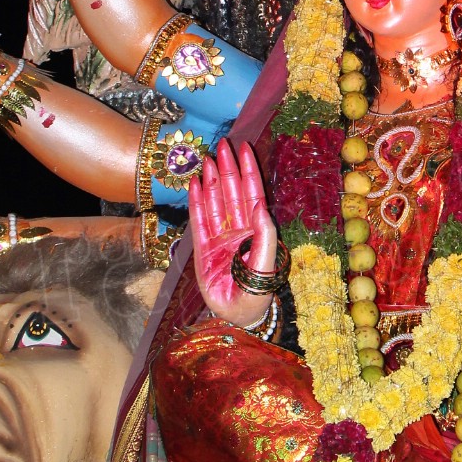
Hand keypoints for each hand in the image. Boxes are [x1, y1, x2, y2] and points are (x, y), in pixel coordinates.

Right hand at [188, 141, 279, 328]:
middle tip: (223, 145)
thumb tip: (259, 205)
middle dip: (228, 169)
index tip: (244, 148)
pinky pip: (199, 221)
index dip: (249, 171)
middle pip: (233, 192)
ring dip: (211, 181)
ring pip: (216, 202)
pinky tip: (194, 185)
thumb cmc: (258, 291)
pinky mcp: (203, 250)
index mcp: (256, 230)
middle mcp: (238, 229)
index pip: (253, 193)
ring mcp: (220, 238)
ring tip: (206, 160)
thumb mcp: (266, 263)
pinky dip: (197, 202)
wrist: (238, 316)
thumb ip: (265, 234)